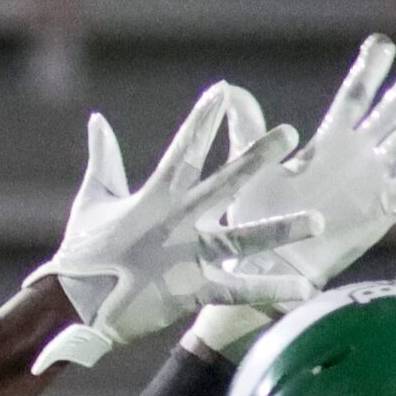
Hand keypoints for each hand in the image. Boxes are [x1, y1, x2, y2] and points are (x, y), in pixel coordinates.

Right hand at [26, 83, 317, 372]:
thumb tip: (97, 120)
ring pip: (243, 238)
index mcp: (156, 197)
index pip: (184, 149)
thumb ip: (104, 159)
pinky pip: (239, 290)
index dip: (203, 119)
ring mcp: (188, 256)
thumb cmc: (84, 254)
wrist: (74, 306)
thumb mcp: (94, 200)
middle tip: (290, 133)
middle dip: (256, 157)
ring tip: (320, 222)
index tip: (224, 89)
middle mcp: (178, 222)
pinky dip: (271, 291)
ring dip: (282, 230)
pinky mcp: (193, 291)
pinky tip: (305, 287)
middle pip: (225, 182)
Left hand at [186, 37, 395, 356]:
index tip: (381, 42)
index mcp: (327, 144)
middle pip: (394, 111)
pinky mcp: (382, 213)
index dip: (370, 70)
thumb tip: (231, 89)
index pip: (354, 97)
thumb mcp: (251, 167)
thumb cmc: (257, 222)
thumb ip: (248, 129)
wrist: (269, 270)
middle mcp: (356, 159)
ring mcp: (373, 184)